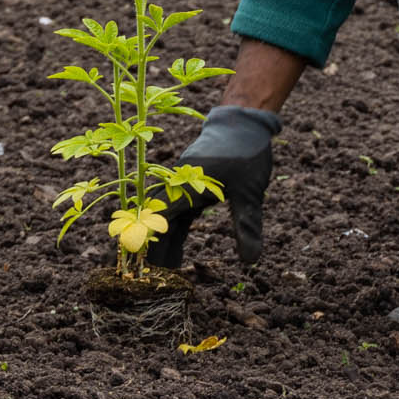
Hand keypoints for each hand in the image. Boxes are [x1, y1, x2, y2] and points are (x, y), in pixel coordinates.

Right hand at [161, 105, 280, 269]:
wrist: (243, 121)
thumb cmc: (245, 152)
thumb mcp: (250, 193)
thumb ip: (247, 226)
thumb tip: (250, 261)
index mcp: (186, 187)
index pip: (161, 222)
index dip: (152, 245)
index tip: (148, 268)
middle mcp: (179, 185)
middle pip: (161, 222)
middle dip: (156, 249)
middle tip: (152, 278)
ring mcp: (184, 185)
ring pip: (170, 218)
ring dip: (166, 241)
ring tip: (166, 270)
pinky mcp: (193, 186)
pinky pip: (179, 212)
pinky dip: (176, 230)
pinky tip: (177, 247)